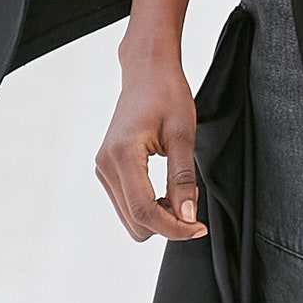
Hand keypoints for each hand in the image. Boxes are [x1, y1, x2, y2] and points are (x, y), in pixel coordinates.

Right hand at [96, 43, 207, 242]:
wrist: (146, 74)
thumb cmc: (167, 95)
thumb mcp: (183, 136)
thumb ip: (183, 180)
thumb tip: (187, 218)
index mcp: (122, 155)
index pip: (145, 211)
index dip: (174, 228)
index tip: (199, 227)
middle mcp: (105, 165)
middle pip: (136, 222)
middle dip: (168, 223)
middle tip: (193, 202)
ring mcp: (103, 169)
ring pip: (131, 219)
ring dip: (159, 216)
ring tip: (181, 192)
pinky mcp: (107, 170)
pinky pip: (128, 205)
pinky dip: (150, 207)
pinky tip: (167, 190)